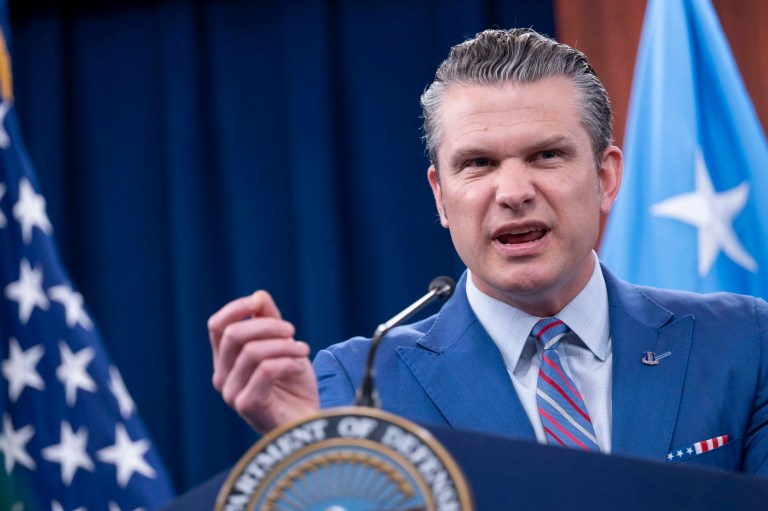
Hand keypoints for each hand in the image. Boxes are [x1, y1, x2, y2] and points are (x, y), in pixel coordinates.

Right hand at [208, 290, 318, 432]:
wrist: (308, 422)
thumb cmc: (293, 385)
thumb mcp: (284, 345)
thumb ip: (270, 320)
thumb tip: (258, 296)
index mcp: (226, 360)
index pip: (217, 326)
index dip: (237, 308)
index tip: (259, 303)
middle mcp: (222, 377)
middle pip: (234, 335)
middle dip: (269, 326)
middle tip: (292, 331)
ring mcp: (231, 393)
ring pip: (252, 352)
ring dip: (284, 345)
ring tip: (303, 351)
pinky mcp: (247, 406)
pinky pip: (266, 370)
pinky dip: (288, 362)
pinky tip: (300, 366)